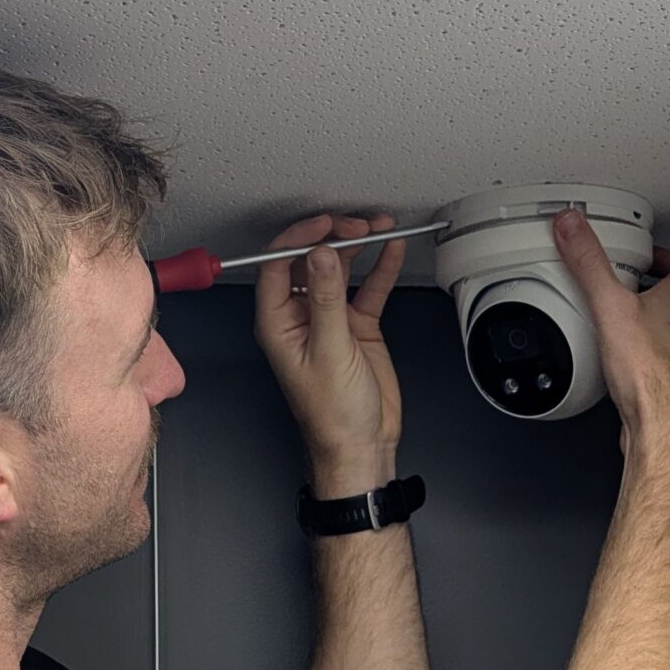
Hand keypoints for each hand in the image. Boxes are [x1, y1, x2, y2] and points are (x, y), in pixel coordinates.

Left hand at [253, 211, 408, 457]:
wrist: (362, 444)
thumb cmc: (332, 415)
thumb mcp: (330, 351)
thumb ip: (326, 299)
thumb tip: (321, 255)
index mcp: (277, 323)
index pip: (277, 266)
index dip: (298, 239)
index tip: (324, 225)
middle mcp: (299, 316)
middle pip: (309, 261)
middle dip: (332, 237)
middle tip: (356, 226)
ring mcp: (329, 319)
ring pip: (340, 269)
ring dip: (358, 246)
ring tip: (378, 228)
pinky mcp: (356, 325)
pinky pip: (368, 287)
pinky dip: (380, 268)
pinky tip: (392, 249)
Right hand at [548, 208, 669, 466]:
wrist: (663, 428)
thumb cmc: (652, 376)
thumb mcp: (611, 307)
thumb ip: (590, 264)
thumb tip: (574, 226)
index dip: (669, 256)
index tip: (649, 254)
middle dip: (653, 289)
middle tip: (629, 286)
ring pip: (669, 334)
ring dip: (648, 325)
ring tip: (620, 323)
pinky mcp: (668, 388)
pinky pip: (657, 364)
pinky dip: (641, 358)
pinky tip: (621, 367)